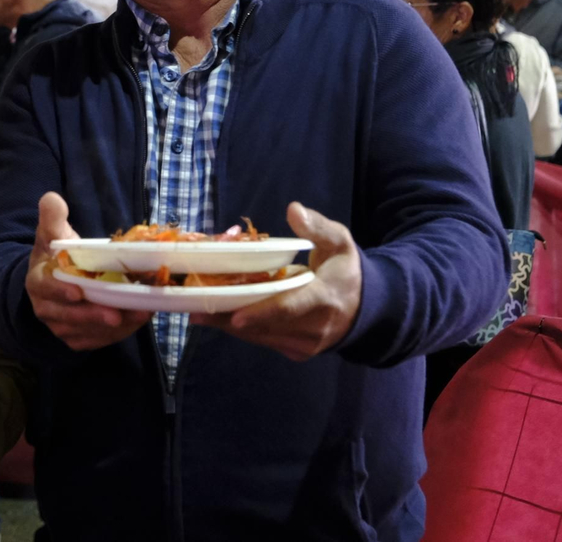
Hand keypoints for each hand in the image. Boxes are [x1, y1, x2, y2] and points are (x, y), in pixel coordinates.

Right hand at [26, 192, 150, 350]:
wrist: (53, 281)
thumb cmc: (55, 256)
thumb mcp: (51, 233)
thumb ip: (52, 217)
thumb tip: (52, 199)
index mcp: (38, 281)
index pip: (46, 288)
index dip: (60, 291)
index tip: (77, 291)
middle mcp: (46, 308)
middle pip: (68, 316)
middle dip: (93, 316)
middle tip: (117, 313)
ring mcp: (61, 326)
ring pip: (85, 332)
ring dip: (112, 327)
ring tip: (138, 314)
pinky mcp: (77, 338)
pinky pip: (96, 341)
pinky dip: (117, 335)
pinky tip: (136, 321)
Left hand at [189, 202, 362, 360]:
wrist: (366, 309)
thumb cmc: (345, 270)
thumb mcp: (339, 242)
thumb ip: (318, 226)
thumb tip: (293, 210)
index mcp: (325, 298)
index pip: (290, 308)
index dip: (262, 313)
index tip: (235, 317)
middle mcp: (315, 327)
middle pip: (267, 326)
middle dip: (230, 317)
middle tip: (196, 306)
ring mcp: (306, 344)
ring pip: (261, 337)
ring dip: (230, 325)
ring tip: (199, 311)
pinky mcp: (297, 352)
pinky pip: (265, 342)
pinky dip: (243, 330)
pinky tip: (221, 316)